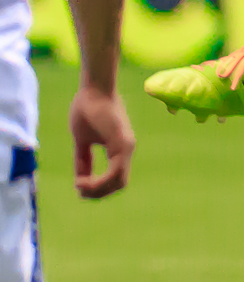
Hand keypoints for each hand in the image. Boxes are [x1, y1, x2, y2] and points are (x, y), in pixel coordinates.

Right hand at [69, 84, 134, 198]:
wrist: (93, 88)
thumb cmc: (87, 108)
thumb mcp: (82, 140)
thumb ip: (83, 160)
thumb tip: (81, 180)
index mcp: (120, 149)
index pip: (116, 179)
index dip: (98, 189)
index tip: (79, 187)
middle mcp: (127, 149)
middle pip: (119, 185)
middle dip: (98, 193)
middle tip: (80, 190)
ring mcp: (127, 146)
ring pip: (118, 182)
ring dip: (98, 190)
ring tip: (80, 186)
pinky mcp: (122, 142)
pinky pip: (115, 172)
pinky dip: (99, 182)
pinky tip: (82, 181)